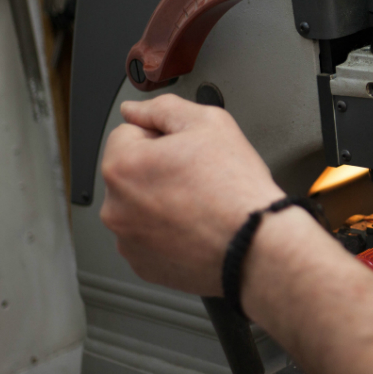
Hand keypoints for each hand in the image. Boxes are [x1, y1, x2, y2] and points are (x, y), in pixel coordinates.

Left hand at [100, 94, 283, 294]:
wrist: (257, 243)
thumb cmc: (236, 187)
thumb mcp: (208, 122)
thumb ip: (163, 107)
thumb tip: (134, 109)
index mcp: (122, 166)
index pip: (128, 133)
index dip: (163, 135)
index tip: (189, 150)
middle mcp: (115, 207)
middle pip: (133, 172)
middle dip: (159, 168)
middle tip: (200, 175)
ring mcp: (128, 241)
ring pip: (141, 206)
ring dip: (162, 200)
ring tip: (202, 203)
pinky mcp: (144, 265)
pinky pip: (150, 237)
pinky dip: (168, 231)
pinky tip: (197, 226)